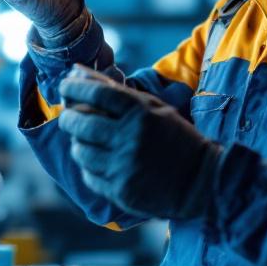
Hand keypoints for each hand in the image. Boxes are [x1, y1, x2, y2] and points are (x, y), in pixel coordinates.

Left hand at [57, 65, 219, 220]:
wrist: (202, 181)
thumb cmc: (176, 138)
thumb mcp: (154, 109)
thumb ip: (119, 92)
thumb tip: (80, 73)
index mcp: (141, 114)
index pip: (97, 93)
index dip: (75, 86)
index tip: (65, 85)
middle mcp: (129, 140)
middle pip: (81, 122)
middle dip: (69, 116)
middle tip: (69, 115)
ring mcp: (123, 168)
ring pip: (80, 151)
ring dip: (78, 143)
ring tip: (85, 140)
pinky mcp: (120, 192)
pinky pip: (89, 176)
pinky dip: (88, 166)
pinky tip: (98, 161)